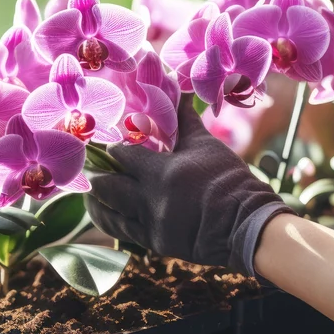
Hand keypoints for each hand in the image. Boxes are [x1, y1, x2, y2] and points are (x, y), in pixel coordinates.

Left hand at [86, 96, 292, 272]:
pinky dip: (109, 220)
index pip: (123, 156)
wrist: (245, 222)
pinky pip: (121, 232)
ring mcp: (150, 223)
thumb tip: (179, 91)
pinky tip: (104, 212)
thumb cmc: (229, 179)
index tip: (109, 145)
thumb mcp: (207, 146)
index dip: (114, 149)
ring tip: (89, 192)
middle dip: (95, 175)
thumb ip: (185, 121)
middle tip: (88, 167)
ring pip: (107, 213)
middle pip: (107, 186)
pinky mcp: (155, 242)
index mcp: (162, 171)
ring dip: (96, 201)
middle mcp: (150, 199)